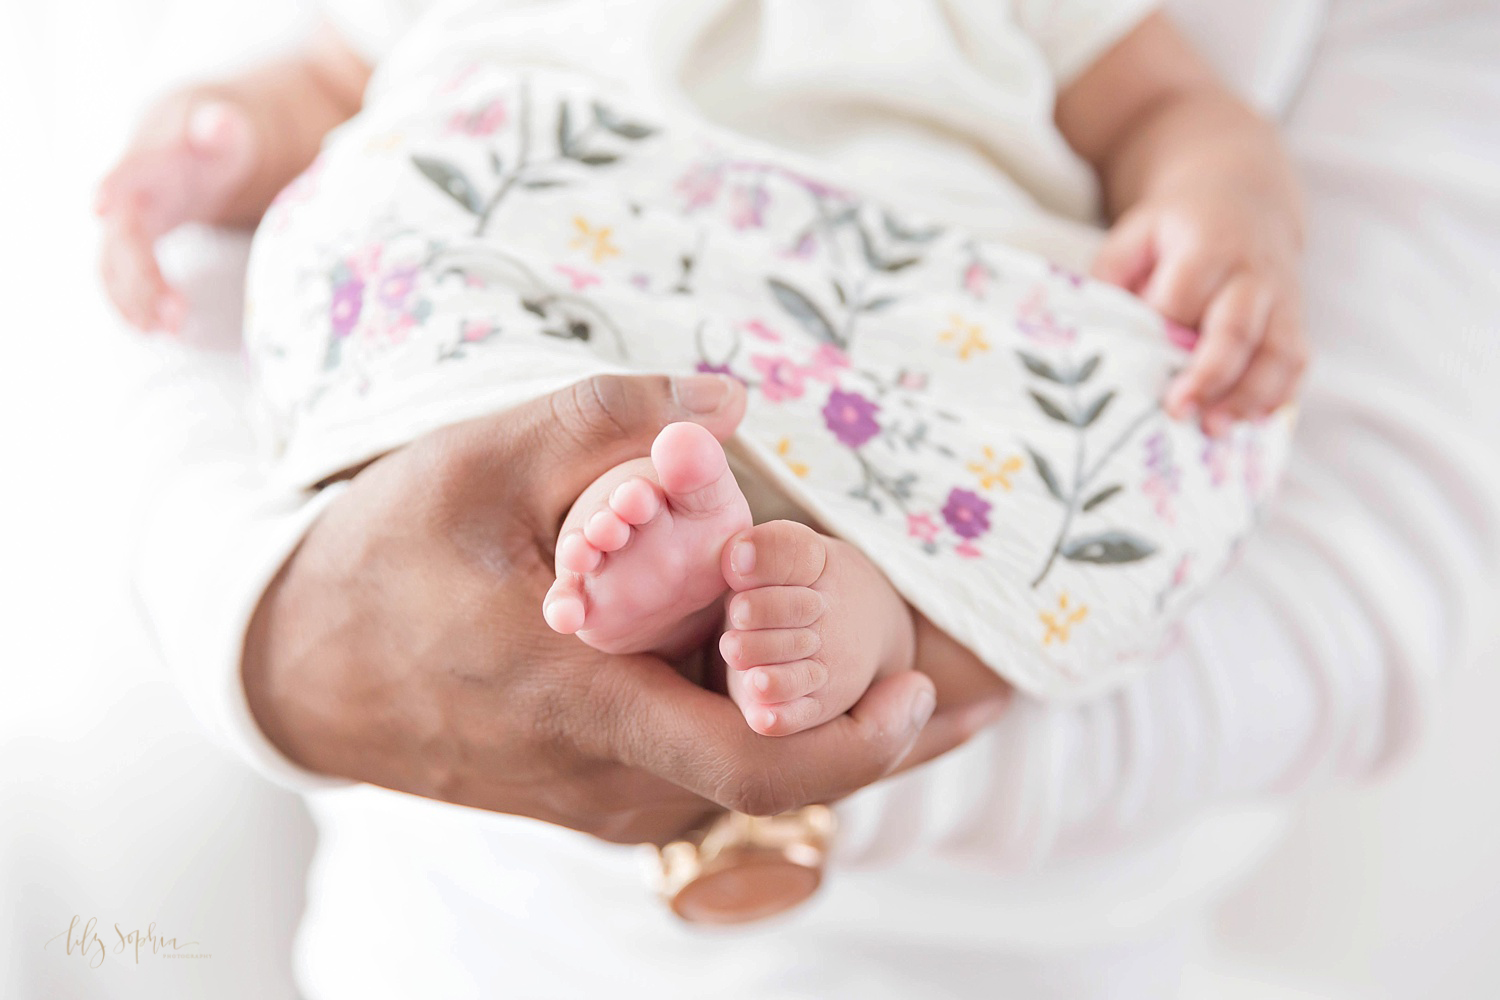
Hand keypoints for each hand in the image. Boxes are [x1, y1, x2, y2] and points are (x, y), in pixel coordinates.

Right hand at [96, 91, 260, 332]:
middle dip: (141, 275)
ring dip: (134, 298)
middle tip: (172, 315)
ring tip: (163, 329)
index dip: (114, 184)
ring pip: (116, 263)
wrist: (190, 141)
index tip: (99, 205)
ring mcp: (128, 220)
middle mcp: (131, 192)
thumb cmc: (214, 139)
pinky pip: (122, 276)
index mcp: (153, 160)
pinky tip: (150, 328)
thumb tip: (219, 121)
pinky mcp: (134, 243)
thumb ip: (222, 129)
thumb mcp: (227, 132)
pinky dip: (132, 302)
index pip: (129, 170)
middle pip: (123, 236)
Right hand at [242, 374, 1003, 844]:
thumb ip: (605, 420)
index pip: (761, 766)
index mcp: (587, 703)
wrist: (303, 665)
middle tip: (895, 622)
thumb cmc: (385, 559)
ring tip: (822, 618)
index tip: (929, 687)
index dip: (863, 744)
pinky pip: (703, 761)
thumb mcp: (478, 463)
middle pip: (776, 763)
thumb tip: (729, 404)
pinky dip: (749, 708)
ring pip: (742, 763)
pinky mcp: (596, 792)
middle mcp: (609, 777)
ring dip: (798, 698)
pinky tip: (748, 643)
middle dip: (848, 698)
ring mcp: (603, 796)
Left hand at [1092, 184, 1307, 434]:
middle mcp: (1251, 275)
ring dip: (1248, 398)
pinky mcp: (1296, 322)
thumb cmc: (1175, 231)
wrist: (1244, 201)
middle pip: (1236, 330)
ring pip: (1278, 353)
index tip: (1134, 366)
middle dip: (1209, 376)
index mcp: (1206, 248)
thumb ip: (1112, 275)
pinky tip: (1249, 423)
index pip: (1181, 299)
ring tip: (1214, 430)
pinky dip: (1277, 397)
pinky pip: (1297, 364)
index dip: (1159, 333)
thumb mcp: (1135, 234)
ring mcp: (1281, 300)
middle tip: (1178, 412)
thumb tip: (1098, 329)